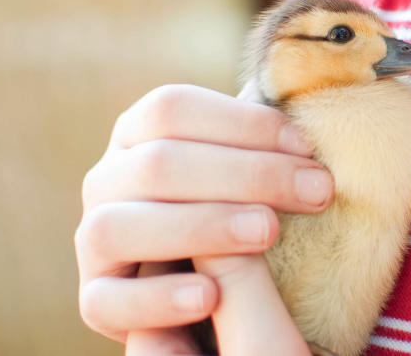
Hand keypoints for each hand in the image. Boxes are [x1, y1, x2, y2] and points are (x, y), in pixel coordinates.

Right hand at [75, 84, 333, 350]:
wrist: (214, 289)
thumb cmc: (242, 202)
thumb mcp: (249, 163)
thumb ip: (264, 138)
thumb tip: (307, 112)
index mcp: (139, 132)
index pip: (172, 108)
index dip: (242, 122)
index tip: (307, 147)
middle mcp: (107, 179)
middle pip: (159, 164)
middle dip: (247, 174)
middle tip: (317, 191)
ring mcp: (94, 239)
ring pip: (119, 226)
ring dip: (201, 226)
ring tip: (269, 233)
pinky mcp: (97, 299)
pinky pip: (106, 301)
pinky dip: (158, 300)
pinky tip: (210, 298)